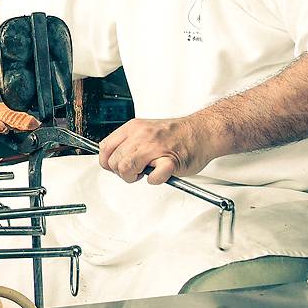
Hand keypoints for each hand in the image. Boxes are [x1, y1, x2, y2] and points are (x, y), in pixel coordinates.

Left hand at [97, 116, 213, 184]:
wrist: (202, 132)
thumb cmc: (176, 134)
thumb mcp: (144, 129)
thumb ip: (127, 141)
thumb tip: (111, 158)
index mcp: (133, 127)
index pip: (105, 148)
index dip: (108, 162)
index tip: (116, 166)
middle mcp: (141, 136)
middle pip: (115, 162)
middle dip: (122, 172)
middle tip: (136, 171)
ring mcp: (155, 148)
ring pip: (127, 168)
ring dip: (135, 176)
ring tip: (146, 172)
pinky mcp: (170, 162)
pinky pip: (153, 178)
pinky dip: (155, 180)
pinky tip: (159, 174)